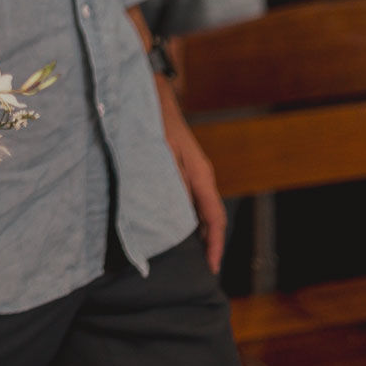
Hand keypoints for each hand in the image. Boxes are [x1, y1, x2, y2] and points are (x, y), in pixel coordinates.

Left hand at [156, 74, 225, 271]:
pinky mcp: (181, 168)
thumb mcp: (160, 152)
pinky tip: (172, 227)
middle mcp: (201, 176)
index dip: (213, 245)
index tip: (210, 268)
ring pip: (198, 210)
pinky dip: (184, 217)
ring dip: (195, 233)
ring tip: (185, 257)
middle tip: (197, 272)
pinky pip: (187, 199)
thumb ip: (170, 181)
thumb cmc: (154, 121)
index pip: (214, 219)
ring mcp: (192, 172)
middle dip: (206, 245)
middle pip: (210, 218)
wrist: (151, 94)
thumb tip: (176, 214)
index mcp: (200, 175)